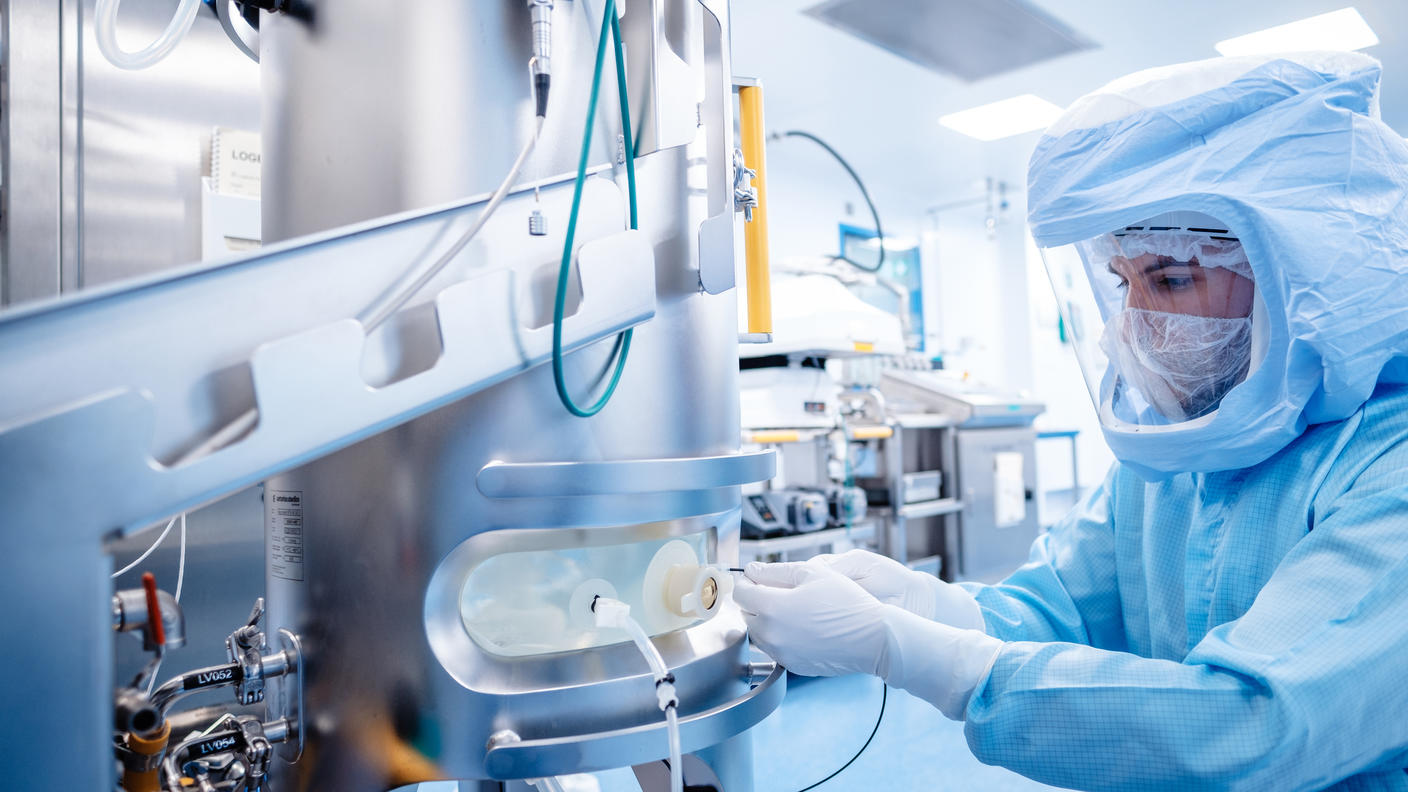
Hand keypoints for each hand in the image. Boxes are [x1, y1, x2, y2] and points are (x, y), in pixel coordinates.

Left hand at [734, 558, 1003, 719]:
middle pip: (747, 615)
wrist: (872, 638)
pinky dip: (781, 637)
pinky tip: (803, 627)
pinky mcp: (793, 665)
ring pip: (759, 634)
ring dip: (766, 620)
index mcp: (771, 608)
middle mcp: (771, 634)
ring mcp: (781, 653)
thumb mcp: (813, 573)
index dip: (747, 582)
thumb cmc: (847, 602)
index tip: (757, 578)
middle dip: (756, 601)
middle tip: (778, 591)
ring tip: (793, 609)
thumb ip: (776, 570)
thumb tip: (751, 571)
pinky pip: (776, 648)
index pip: (740, 594)